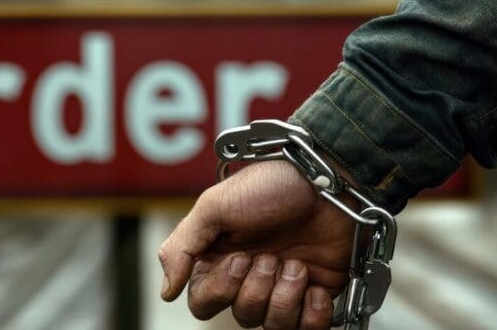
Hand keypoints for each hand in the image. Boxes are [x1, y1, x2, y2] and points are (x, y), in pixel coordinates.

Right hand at [158, 160, 357, 328]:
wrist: (329, 181)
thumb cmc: (274, 184)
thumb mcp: (214, 205)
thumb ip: (181, 247)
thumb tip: (166, 290)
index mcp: (221, 257)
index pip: (203, 301)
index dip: (220, 289)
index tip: (239, 259)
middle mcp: (251, 276)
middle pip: (240, 315)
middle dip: (257, 289)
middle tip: (272, 257)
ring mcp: (284, 286)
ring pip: (272, 326)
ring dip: (284, 298)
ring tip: (297, 267)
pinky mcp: (316, 293)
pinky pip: (307, 328)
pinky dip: (312, 314)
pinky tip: (315, 287)